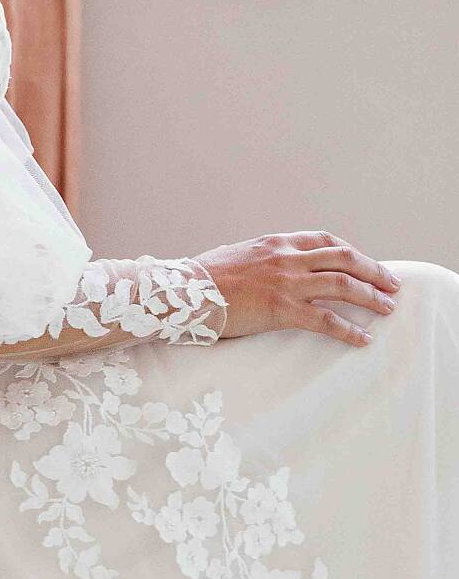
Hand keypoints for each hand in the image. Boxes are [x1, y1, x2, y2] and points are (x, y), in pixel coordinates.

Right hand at [197, 230, 401, 347]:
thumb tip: (274, 267)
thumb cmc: (206, 277)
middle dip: (373, 270)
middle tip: (392, 284)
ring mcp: (286, 282)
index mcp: (276, 242)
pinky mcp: (282, 309)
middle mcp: (286, 257)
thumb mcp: (240, 254)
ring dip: (370, 296)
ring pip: (342, 284)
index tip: (364, 264)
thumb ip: (264, 258)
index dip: (351, 251)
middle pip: (343, 258)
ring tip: (388, 308)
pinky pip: (325, 320)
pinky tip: (363, 338)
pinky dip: (349, 330)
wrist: (185, 290)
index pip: (325, 240)